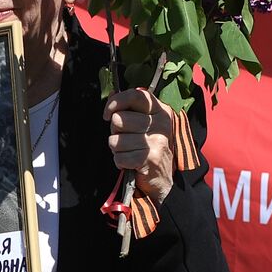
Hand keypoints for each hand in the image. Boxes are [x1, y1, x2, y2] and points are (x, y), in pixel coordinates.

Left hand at [105, 87, 175, 204]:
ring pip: (116, 140)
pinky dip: (120, 162)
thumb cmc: (149, 148)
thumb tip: (112, 93)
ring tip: (129, 152)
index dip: (116, 102)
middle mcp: (161, 124)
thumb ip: (130, 107)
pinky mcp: (150, 159)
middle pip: (119, 119)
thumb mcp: (144, 124)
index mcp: (160, 111)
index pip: (135, 96)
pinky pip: (120, 157)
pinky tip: (131, 162)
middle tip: (126, 139)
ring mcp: (157, 141)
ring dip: (117, 149)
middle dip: (115, 132)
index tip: (107, 113)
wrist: (163, 178)